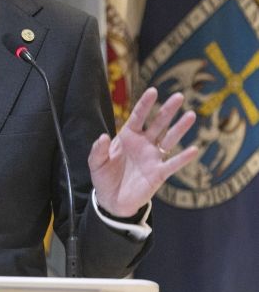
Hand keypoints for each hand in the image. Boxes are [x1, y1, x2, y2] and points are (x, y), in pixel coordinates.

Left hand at [88, 87, 198, 216]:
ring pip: (169, 139)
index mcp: (128, 136)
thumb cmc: (104, 177)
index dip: (145, 104)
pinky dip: (183, 158)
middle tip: (179, 96)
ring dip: (180, 128)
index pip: (138, 117)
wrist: (111, 200)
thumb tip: (103, 136)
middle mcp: (143, 143)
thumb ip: (98, 149)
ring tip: (191, 115)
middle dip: (168, 110)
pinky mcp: (159, 173)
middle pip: (158, 123)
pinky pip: (172, 164)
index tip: (153, 91)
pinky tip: (194, 149)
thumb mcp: (96, 162)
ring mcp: (153, 157)